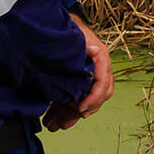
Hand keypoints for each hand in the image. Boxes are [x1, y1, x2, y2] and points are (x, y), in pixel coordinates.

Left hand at [41, 15, 115, 131]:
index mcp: (101, 60)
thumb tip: (94, 51)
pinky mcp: (75, 85)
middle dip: (79, 113)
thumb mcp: (78, 36)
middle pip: (95, 99)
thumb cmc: (72, 31)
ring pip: (82, 103)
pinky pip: (72, 102)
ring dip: (68, 116)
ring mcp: (87, 80)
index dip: (93, 98)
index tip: (80, 109)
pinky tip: (51, 120)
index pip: (103, 84)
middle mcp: (98, 72)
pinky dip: (62, 112)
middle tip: (64, 123)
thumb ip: (86, 46)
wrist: (62, 27)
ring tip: (53, 126)